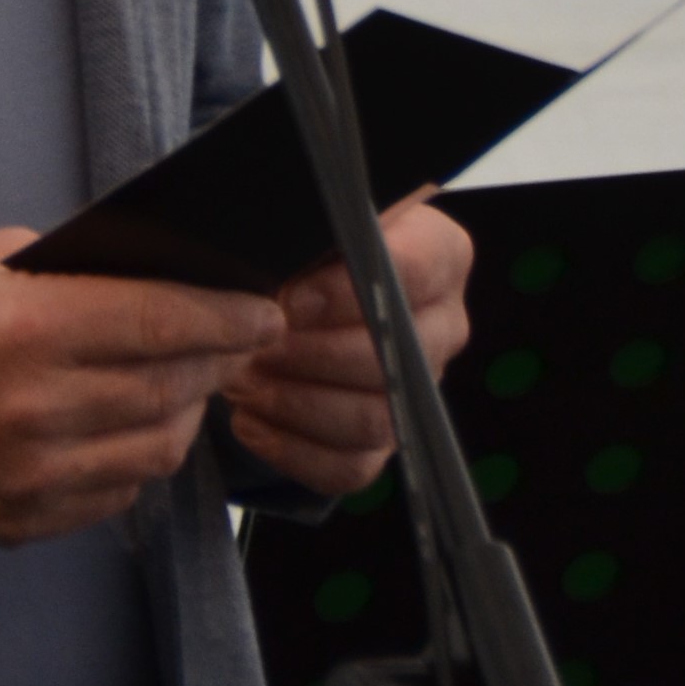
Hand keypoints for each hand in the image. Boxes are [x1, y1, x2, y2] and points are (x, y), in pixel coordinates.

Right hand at [0, 229, 282, 546]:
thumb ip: (73, 274)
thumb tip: (159, 283)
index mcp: (26, 331)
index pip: (162, 323)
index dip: (226, 317)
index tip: (262, 311)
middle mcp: (35, 411)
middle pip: (171, 388)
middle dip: (217, 360)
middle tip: (236, 339)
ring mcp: (30, 477)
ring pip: (157, 450)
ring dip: (184, 412)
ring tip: (185, 383)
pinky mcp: (22, 523)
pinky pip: (116, 494)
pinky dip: (137, 459)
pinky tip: (130, 426)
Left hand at [222, 196, 474, 498]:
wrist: (295, 296)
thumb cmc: (305, 251)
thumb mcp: (308, 218)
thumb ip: (308, 225)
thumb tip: (274, 254)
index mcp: (439, 254)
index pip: (416, 271)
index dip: (346, 292)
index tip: (290, 300)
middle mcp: (441, 325)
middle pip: (391, 357)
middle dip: (310, 355)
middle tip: (254, 346)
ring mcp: (415, 391)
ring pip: (372, 418)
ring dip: (296, 402)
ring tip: (243, 380)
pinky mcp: (383, 443)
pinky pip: (348, 467)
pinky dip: (290, 448)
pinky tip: (250, 419)